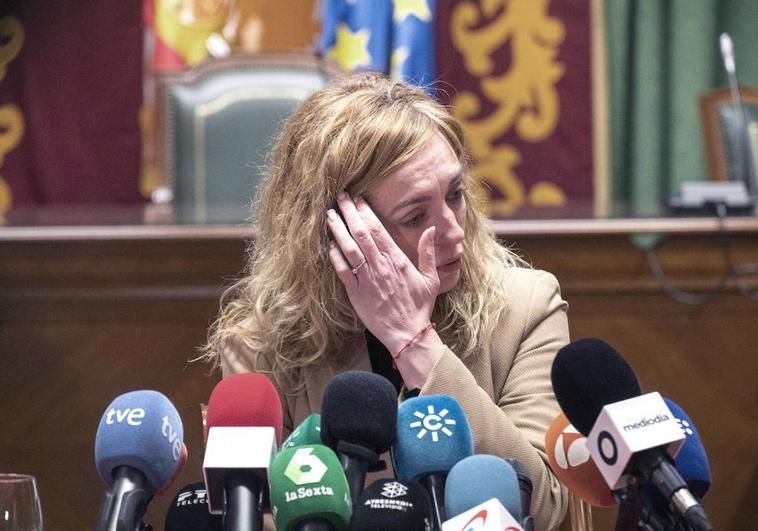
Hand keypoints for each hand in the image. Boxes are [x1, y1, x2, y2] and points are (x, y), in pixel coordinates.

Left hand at [326, 191, 438, 354]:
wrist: (407, 333)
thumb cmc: (419, 306)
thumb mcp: (431, 278)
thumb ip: (428, 253)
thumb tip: (431, 230)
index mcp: (397, 260)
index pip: (378, 229)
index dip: (365, 212)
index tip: (358, 199)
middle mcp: (380, 266)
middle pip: (360, 233)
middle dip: (349, 213)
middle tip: (340, 197)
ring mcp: (366, 279)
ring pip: (348, 248)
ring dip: (338, 230)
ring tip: (330, 215)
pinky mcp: (356, 293)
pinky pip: (342, 270)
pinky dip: (335, 255)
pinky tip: (329, 243)